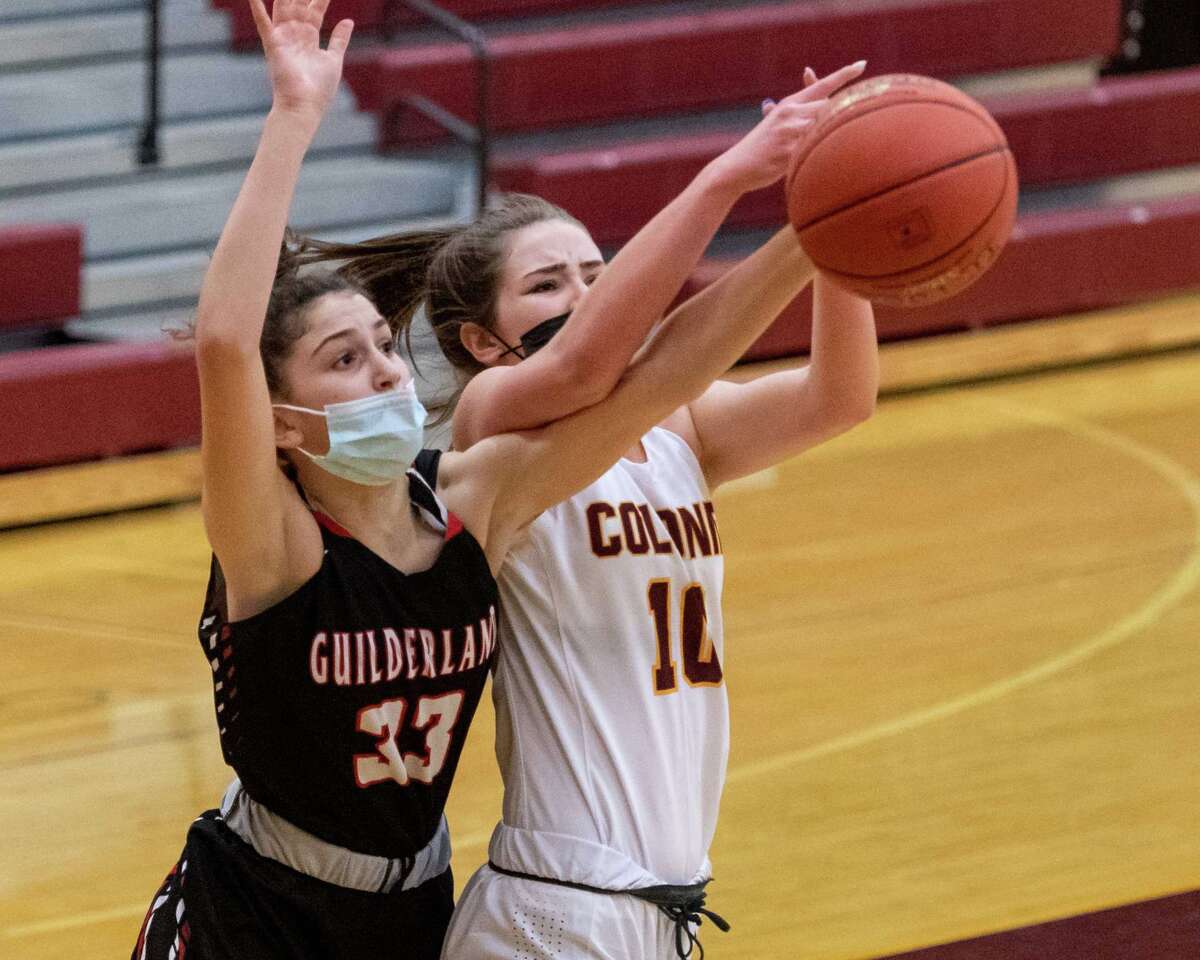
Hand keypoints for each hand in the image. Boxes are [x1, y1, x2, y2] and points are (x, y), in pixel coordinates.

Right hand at [248, 0, 353, 121]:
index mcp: (309, 39)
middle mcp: (294, 35)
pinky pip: (262, 23)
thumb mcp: (334, 59)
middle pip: (297, 4)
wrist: (304, 106)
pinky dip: (256, 8)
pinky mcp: (273, 45)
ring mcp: (282, 39)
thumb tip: (348, 21)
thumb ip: (339, 39)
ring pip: (282, 7)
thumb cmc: (320, 89)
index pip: (315, 10)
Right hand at [704, 60, 866, 194]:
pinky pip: (809, 154)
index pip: (822, 85)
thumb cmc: (762, 146)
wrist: (736, 166)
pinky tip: (792, 163)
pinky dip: (808, 160)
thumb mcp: (777, 120)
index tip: (862, 64)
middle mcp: (790, 112)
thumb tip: (808, 76)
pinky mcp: (787, 151)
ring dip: (819, 144)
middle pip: (828, 111)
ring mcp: (789, 131)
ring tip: (796, 153)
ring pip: (820, 132)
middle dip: (832, 123)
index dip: (844, 75)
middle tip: (821, 135)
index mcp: (790, 103)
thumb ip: (799, 108)